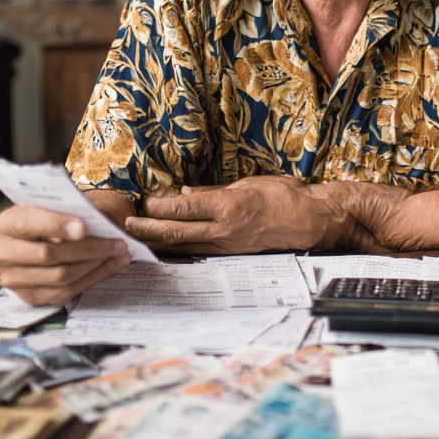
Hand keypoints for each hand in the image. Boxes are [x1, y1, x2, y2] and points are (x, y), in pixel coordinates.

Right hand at [0, 203, 131, 306]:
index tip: (83, 227)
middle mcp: (3, 254)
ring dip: (97, 264)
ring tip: (121, 252)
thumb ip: (70, 209)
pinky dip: (94, 277)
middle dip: (89, 248)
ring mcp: (14, 280)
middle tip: (118, 241)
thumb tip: (102, 222)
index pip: (29, 223)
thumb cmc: (48, 216)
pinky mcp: (31, 297)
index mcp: (6, 224)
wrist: (34, 239)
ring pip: (61, 276)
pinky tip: (113, 265)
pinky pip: (67, 291)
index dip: (56, 225)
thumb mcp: (52, 205)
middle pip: (48, 255)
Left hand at [125, 175, 358, 253]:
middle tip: (125, 227)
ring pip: (186, 247)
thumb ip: (216, 192)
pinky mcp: (233, 254)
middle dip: (148, 231)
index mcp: (228, 207)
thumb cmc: (286, 196)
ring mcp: (228, 246)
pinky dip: (180, 250)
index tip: (140, 205)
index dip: (157, 210)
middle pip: (177, 233)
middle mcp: (224, 230)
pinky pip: (200, 252)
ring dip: (160, 243)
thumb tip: (186, 195)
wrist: (312, 221)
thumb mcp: (249, 184)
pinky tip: (167, 248)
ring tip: (138, 239)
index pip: (182, 210)